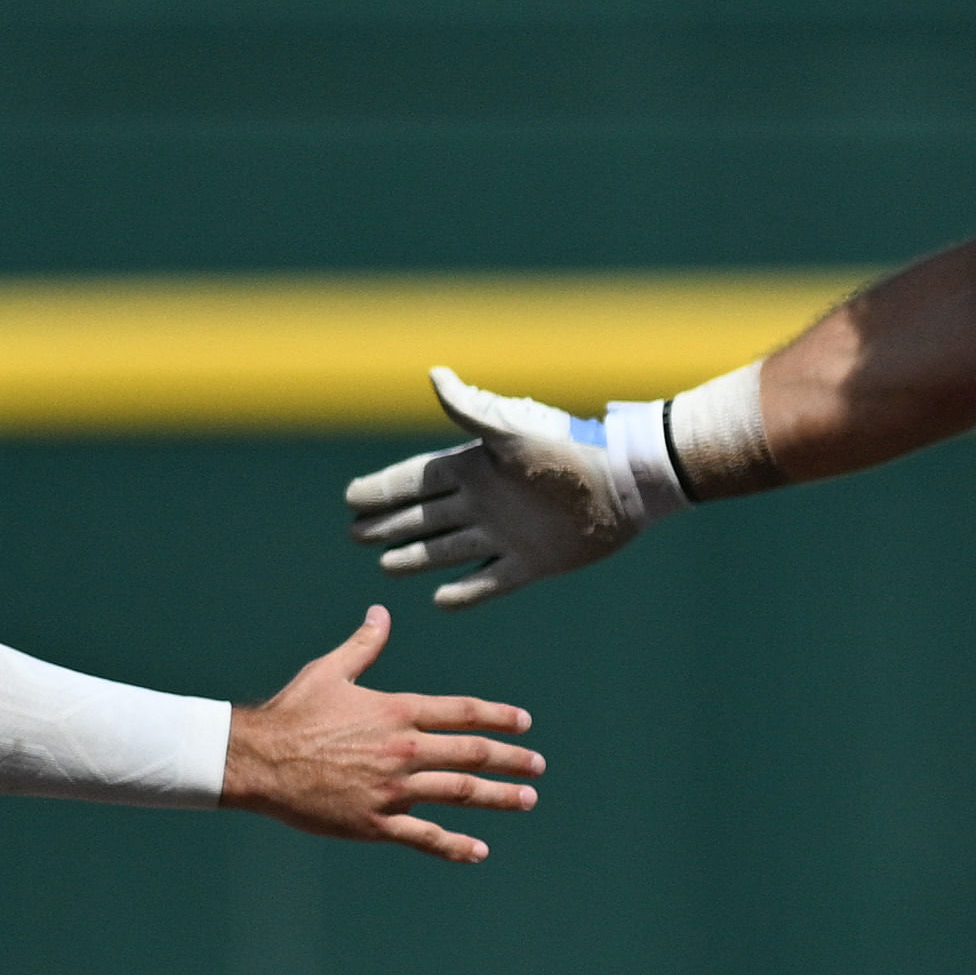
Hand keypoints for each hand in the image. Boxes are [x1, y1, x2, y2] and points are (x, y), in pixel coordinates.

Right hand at [223, 607, 542, 863]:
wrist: (258, 761)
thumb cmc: (293, 713)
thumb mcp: (330, 671)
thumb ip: (364, 645)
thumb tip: (381, 613)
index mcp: (397, 711)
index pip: (462, 712)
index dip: (498, 717)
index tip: (523, 723)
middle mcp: (403, 750)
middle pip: (473, 754)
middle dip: (512, 760)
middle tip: (537, 766)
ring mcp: (392, 789)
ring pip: (459, 792)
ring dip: (498, 797)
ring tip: (526, 800)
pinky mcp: (375, 823)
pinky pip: (425, 836)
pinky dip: (455, 845)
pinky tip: (479, 851)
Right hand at [342, 369, 671, 609]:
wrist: (624, 481)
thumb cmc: (569, 449)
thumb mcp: (513, 431)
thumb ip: (471, 412)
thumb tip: (435, 374)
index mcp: (475, 468)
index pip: (415, 481)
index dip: (382, 489)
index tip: (350, 498)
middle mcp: (485, 502)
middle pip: (423, 517)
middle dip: (388, 525)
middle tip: (355, 534)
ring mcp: (505, 534)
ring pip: (447, 550)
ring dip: (416, 558)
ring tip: (386, 565)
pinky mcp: (531, 563)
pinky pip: (488, 581)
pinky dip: (465, 592)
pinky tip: (440, 600)